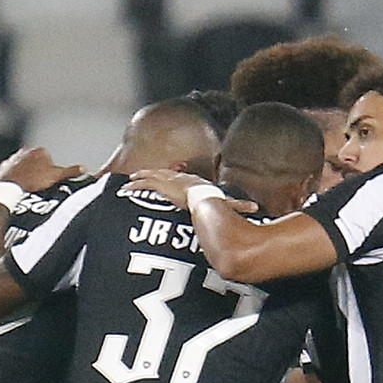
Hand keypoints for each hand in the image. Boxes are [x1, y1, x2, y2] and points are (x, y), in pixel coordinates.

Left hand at [0, 146, 84, 192]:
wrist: (11, 185)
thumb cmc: (32, 179)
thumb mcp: (56, 176)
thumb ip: (70, 171)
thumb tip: (83, 168)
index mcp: (40, 150)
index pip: (49, 158)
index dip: (50, 170)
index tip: (48, 178)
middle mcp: (26, 151)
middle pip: (36, 161)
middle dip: (38, 170)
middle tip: (39, 182)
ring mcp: (15, 158)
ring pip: (24, 165)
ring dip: (27, 173)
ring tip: (29, 184)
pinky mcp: (5, 166)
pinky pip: (13, 171)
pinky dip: (16, 176)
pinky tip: (19, 184)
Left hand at [124, 170, 256, 211]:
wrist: (204, 197)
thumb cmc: (214, 200)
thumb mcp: (226, 202)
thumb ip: (238, 206)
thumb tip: (255, 209)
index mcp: (192, 181)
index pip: (181, 176)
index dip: (174, 176)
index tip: (169, 176)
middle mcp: (180, 177)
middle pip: (164, 173)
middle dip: (153, 174)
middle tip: (141, 175)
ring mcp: (170, 180)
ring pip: (152, 176)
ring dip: (140, 178)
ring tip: (130, 181)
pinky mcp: (162, 185)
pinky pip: (145, 183)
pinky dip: (136, 184)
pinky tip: (127, 186)